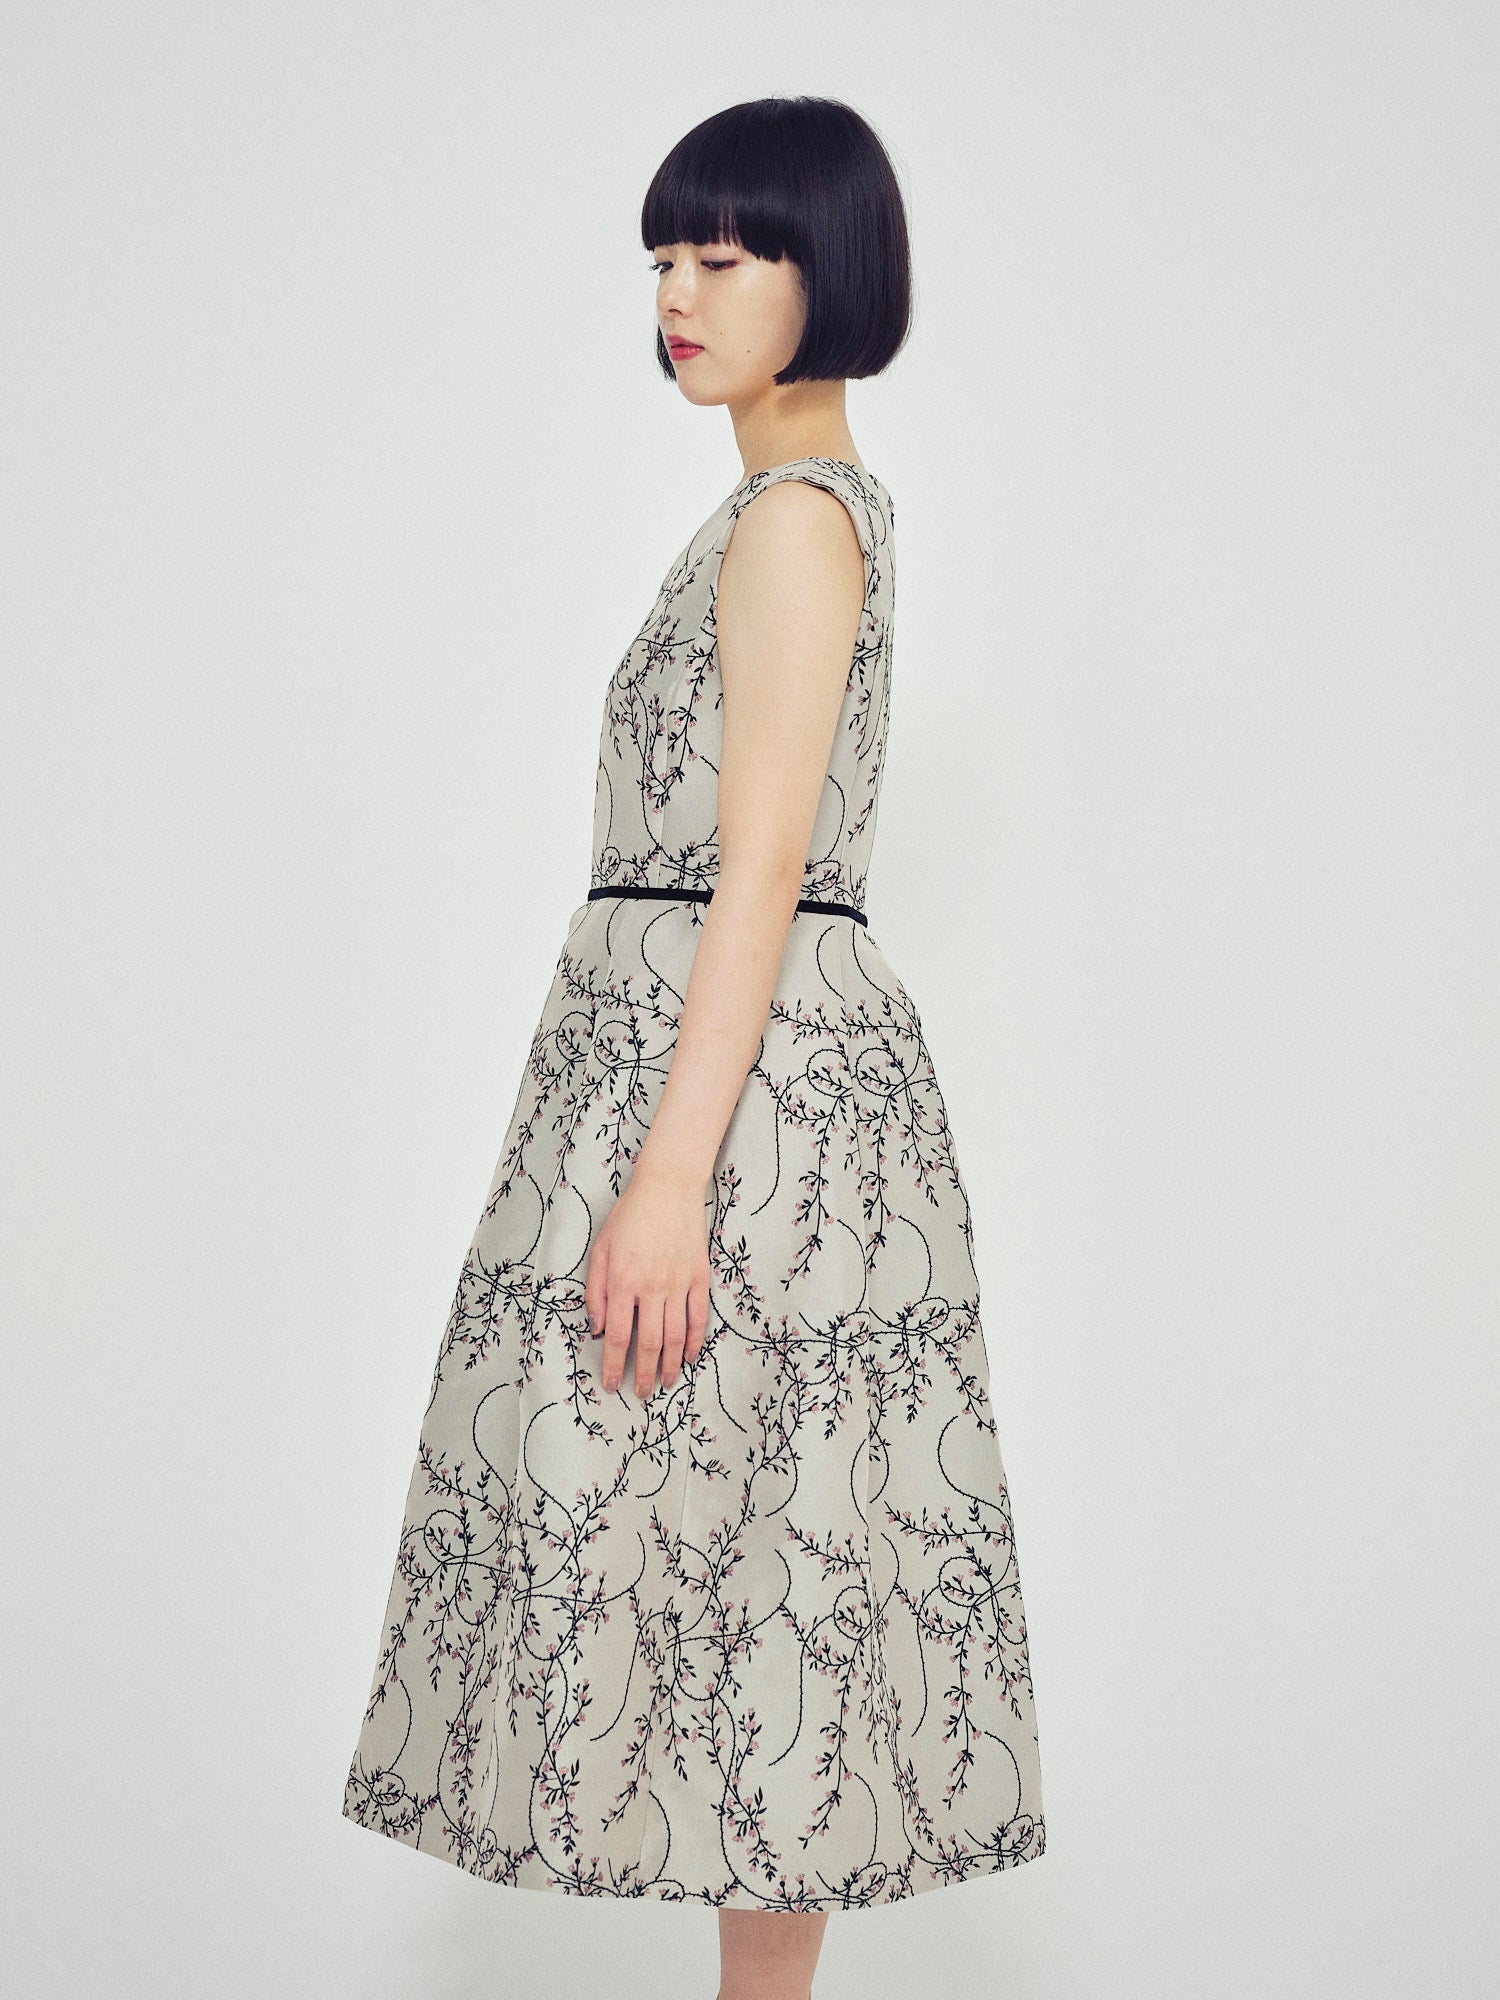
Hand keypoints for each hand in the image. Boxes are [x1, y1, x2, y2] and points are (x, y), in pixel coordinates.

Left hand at [585, 1160, 711, 1397]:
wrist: (668, 1189)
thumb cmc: (630, 1217)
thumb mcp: (601, 1250)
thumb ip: (595, 1292)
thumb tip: (596, 1328)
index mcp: (623, 1282)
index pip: (618, 1336)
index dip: (614, 1364)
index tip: (612, 1383)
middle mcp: (652, 1288)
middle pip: (650, 1343)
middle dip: (645, 1374)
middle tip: (642, 1393)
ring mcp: (678, 1284)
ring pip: (676, 1336)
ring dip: (671, 1365)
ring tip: (666, 1382)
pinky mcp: (699, 1278)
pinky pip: (698, 1317)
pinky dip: (695, 1341)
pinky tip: (690, 1356)